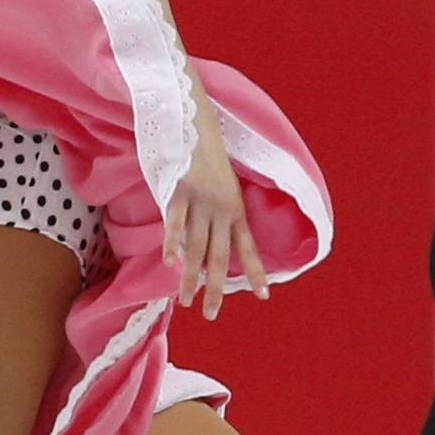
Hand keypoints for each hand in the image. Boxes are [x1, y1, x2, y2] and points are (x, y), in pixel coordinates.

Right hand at [164, 109, 268, 321]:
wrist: (194, 120)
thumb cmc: (205, 155)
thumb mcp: (221, 185)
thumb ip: (217, 213)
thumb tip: (207, 242)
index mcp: (236, 207)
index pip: (248, 247)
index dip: (255, 271)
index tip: (264, 295)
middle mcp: (222, 208)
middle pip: (218, 256)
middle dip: (215, 288)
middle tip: (211, 315)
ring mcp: (201, 199)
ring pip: (196, 246)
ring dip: (191, 276)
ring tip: (186, 300)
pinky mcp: (180, 189)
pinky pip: (176, 220)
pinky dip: (172, 242)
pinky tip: (170, 262)